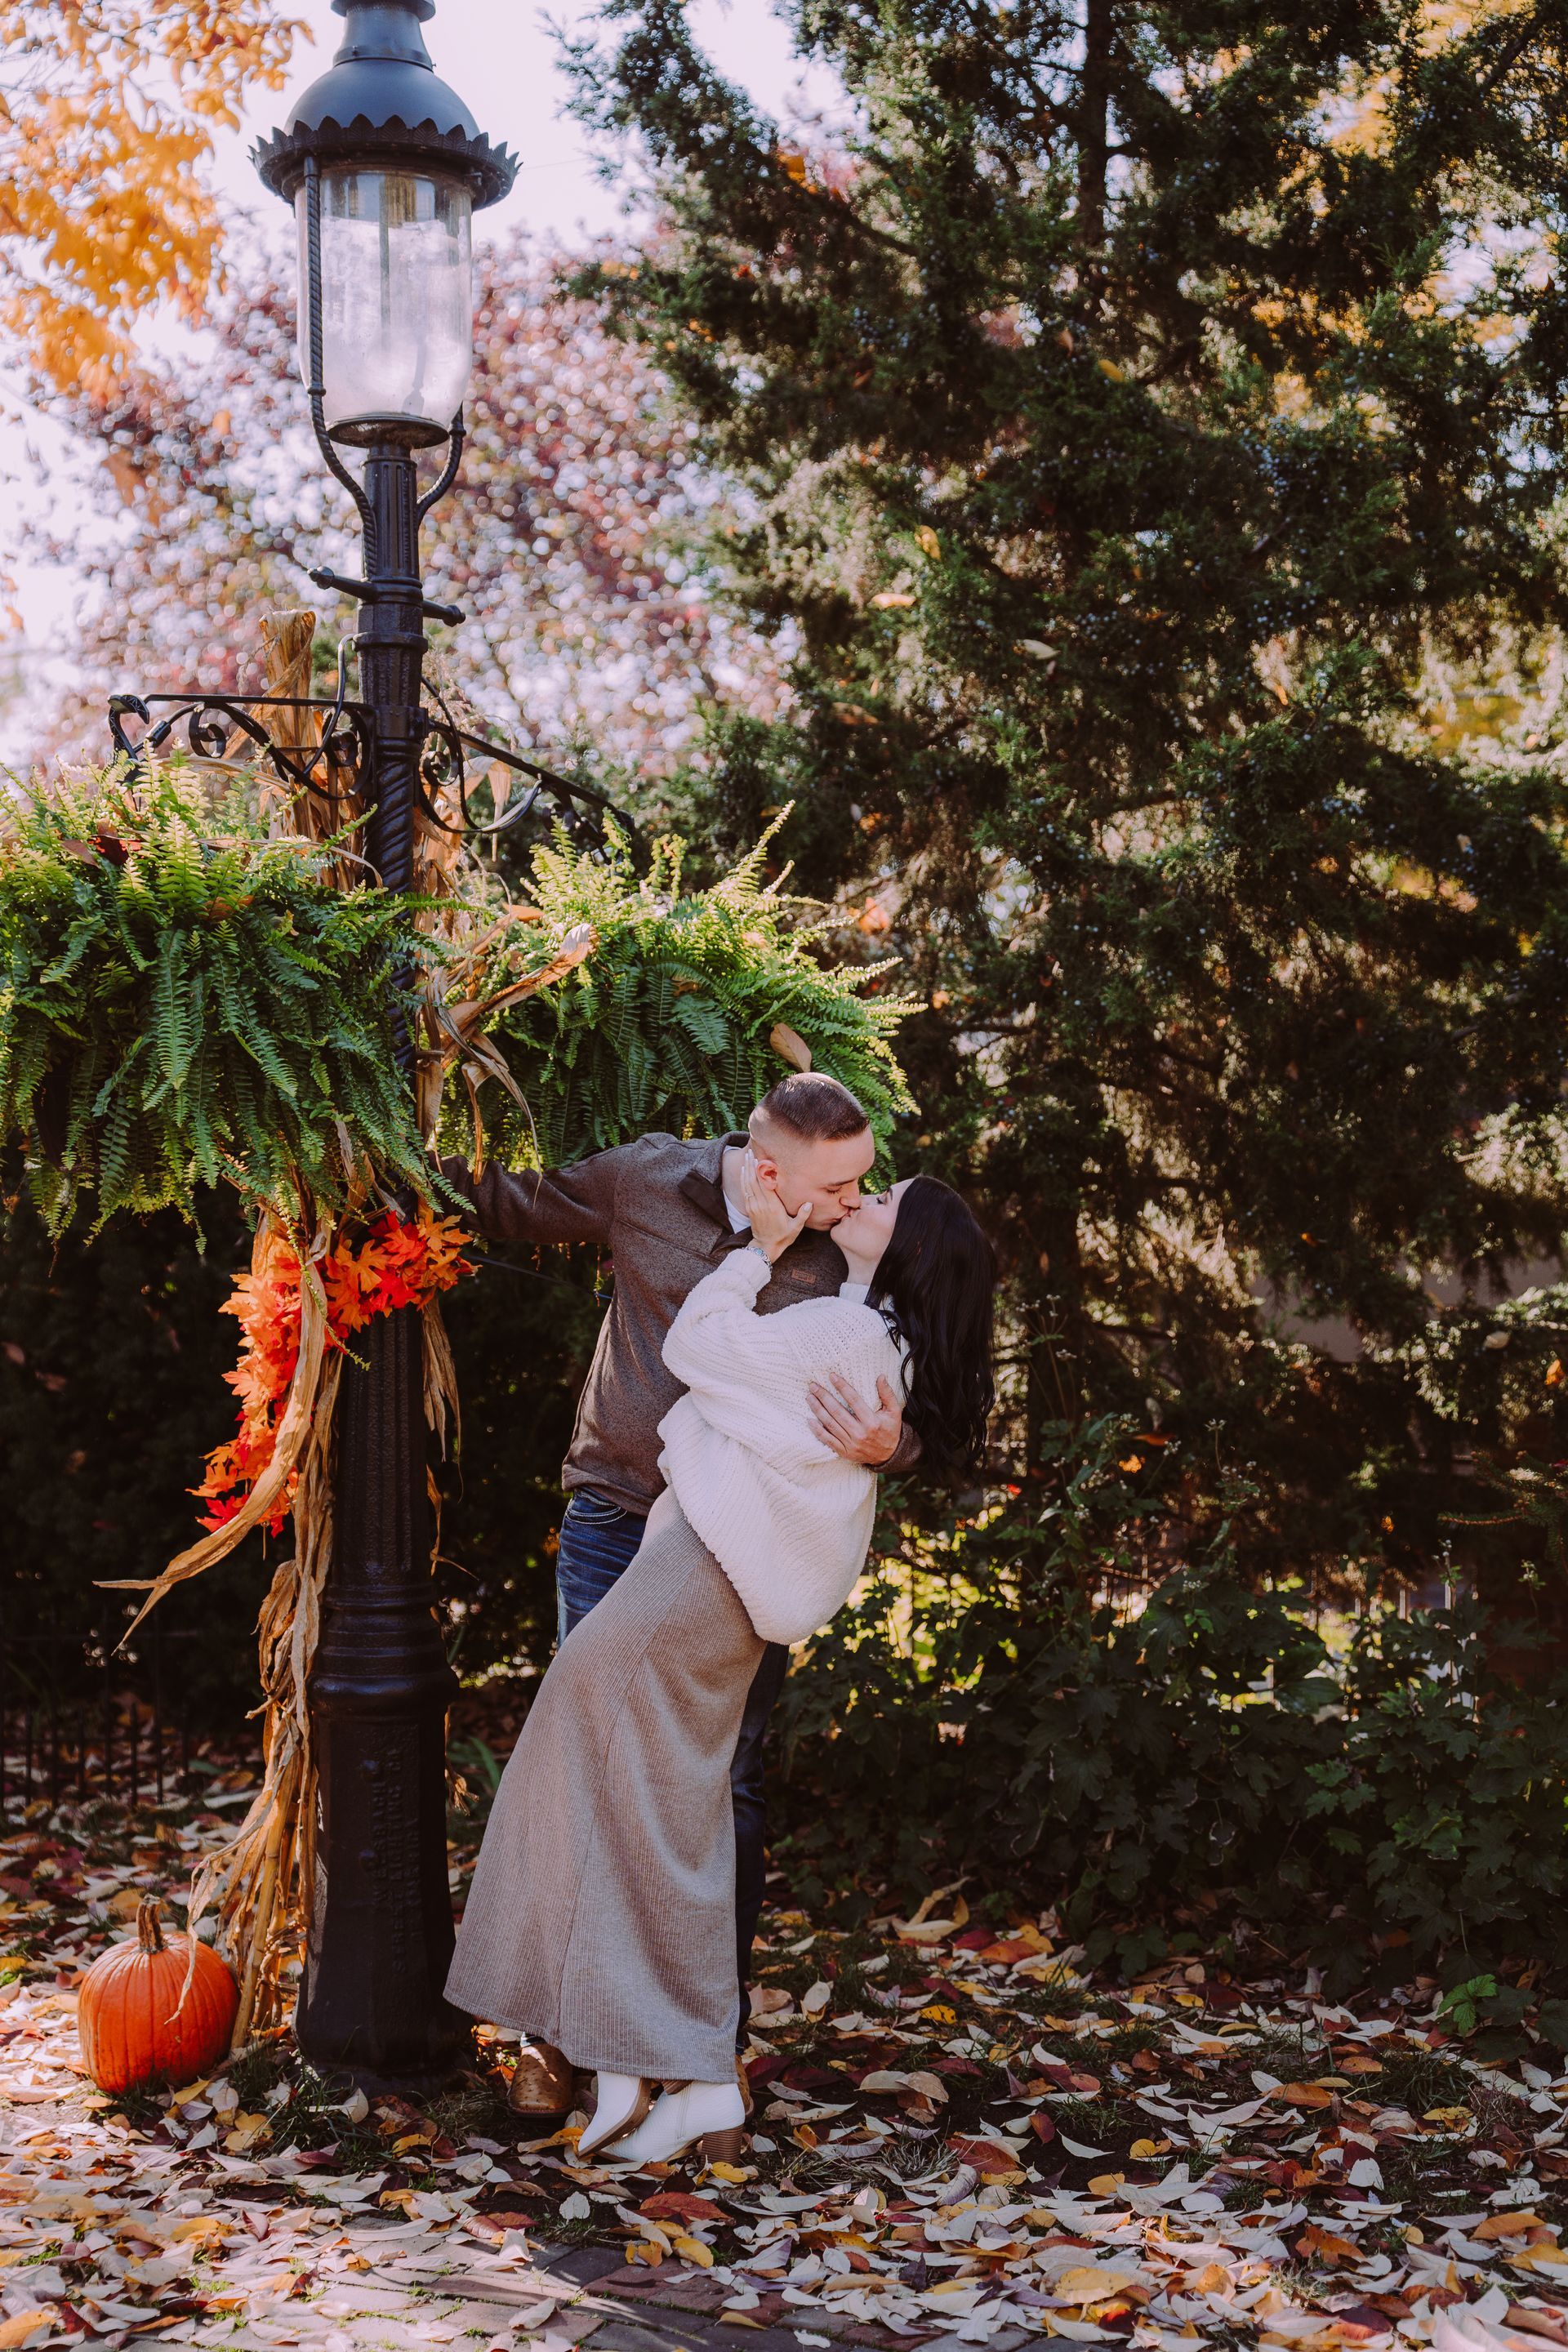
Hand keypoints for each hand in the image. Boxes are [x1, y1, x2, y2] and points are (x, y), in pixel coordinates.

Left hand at [739, 1147, 809, 1262]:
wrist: (766, 1247)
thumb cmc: (783, 1236)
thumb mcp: (796, 1228)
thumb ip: (803, 1215)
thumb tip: (809, 1203)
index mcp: (772, 1207)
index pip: (765, 1185)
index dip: (761, 1171)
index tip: (759, 1159)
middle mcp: (761, 1204)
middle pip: (754, 1181)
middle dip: (751, 1166)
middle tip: (750, 1152)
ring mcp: (753, 1206)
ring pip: (747, 1185)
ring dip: (746, 1170)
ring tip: (746, 1157)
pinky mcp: (749, 1209)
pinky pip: (745, 1191)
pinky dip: (743, 1180)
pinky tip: (744, 1172)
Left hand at [809, 1372, 903, 1465]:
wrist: (889, 1456)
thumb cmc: (890, 1430)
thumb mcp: (894, 1412)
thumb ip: (887, 1394)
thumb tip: (880, 1376)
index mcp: (872, 1422)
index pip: (854, 1400)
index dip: (842, 1387)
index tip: (832, 1376)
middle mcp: (860, 1433)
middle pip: (837, 1411)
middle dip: (823, 1397)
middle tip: (813, 1385)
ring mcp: (851, 1444)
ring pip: (830, 1424)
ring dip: (818, 1410)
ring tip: (809, 1397)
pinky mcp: (844, 1452)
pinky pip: (828, 1440)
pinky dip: (817, 1430)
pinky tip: (809, 1420)